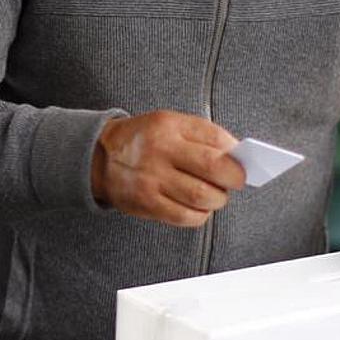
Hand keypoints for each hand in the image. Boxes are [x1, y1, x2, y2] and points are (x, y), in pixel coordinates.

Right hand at [90, 110, 245, 227]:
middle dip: (234, 177)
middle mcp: (160, 151)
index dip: (235, 152)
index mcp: (168, 126)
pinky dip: (200, 214)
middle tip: (236, 180)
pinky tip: (198, 207)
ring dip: (218, 199)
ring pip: (203, 196)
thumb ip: (200, 135)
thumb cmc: (142, 140)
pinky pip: (186, 216)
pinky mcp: (147, 203)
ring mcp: (152, 179)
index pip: (215, 138)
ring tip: (215, 194)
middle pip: (213, 168)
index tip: (240, 160)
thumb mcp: (167, 123)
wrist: (99, 158)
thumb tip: (236, 156)